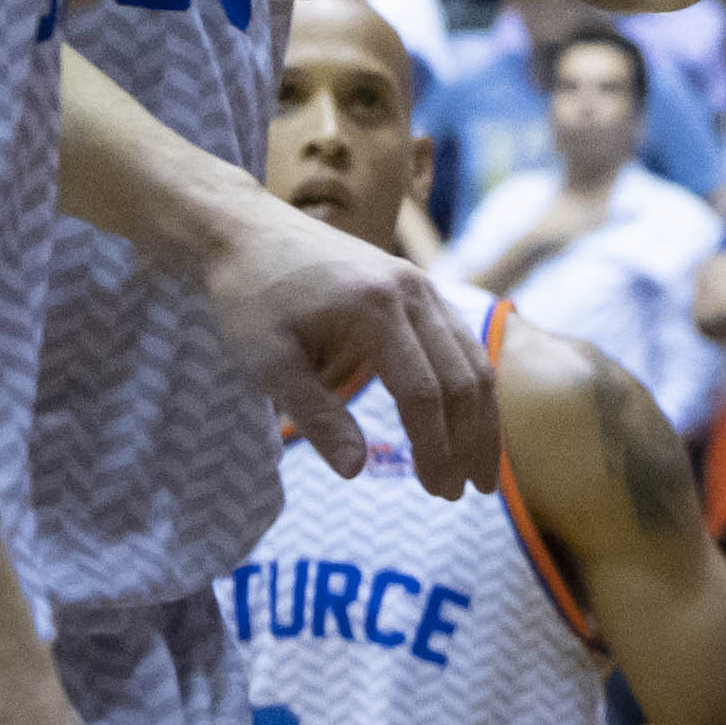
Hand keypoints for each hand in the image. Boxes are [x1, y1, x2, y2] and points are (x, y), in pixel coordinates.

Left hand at [210, 191, 502, 496]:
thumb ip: (316, 417)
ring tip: (479, 468)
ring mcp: (419, 283)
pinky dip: (470, 382)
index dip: (435, 448)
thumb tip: (357, 470)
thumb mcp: (266, 363)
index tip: (436, 493)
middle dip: (471, 440)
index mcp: (376, 308)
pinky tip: (466, 416)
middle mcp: (412, 290)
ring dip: (481, 415)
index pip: (424, 393)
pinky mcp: (415, 286)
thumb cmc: (249, 298)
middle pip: (463, 375)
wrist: (244, 230)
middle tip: (465, 494)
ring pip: (472, 355)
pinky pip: (459, 338)